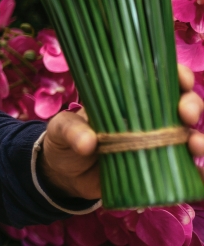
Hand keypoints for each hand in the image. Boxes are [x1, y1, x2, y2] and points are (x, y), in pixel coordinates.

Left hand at [39, 64, 203, 198]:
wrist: (65, 175)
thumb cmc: (65, 140)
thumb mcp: (61, 129)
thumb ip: (71, 131)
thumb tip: (88, 142)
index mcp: (126, 97)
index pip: (159, 78)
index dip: (177, 75)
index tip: (181, 79)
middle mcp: (147, 117)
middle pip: (182, 104)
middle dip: (192, 104)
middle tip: (186, 113)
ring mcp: (155, 143)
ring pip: (188, 134)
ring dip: (199, 138)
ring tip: (195, 145)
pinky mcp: (157, 168)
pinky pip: (184, 169)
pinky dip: (197, 171)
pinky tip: (201, 175)